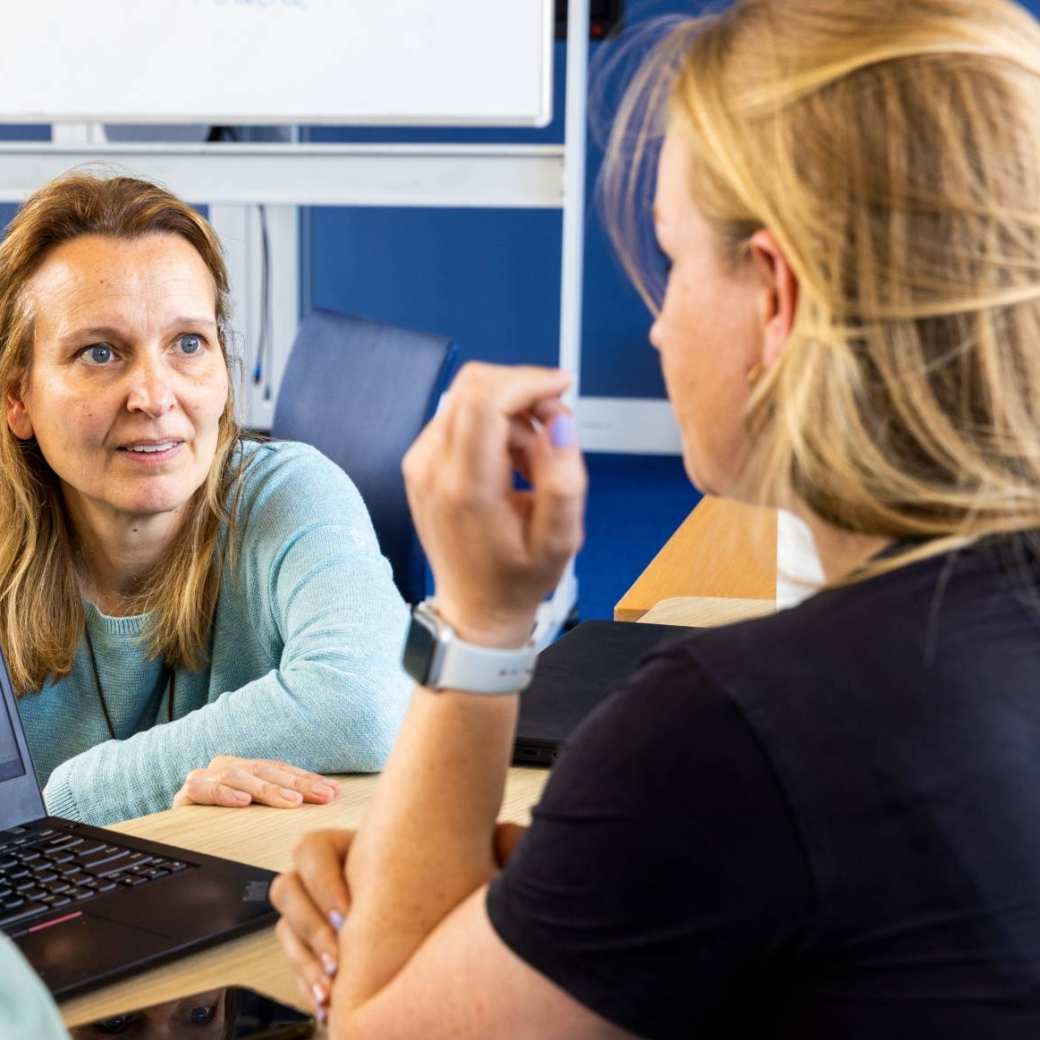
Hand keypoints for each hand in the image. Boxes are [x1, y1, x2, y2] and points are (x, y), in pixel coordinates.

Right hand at [171, 756, 338, 808]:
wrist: (172, 829)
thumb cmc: (221, 818)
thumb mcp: (255, 805)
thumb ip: (282, 797)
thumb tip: (331, 795)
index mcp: (246, 767)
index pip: (282, 770)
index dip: (308, 780)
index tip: (334, 792)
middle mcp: (227, 766)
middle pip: (267, 772)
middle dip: (298, 785)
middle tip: (322, 797)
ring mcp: (206, 777)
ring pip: (241, 777)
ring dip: (268, 790)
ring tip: (291, 802)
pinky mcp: (187, 793)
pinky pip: (206, 791)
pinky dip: (225, 794)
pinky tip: (243, 802)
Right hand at [271, 822, 527, 1021]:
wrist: (437, 924)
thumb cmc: (453, 879)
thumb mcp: (460, 858)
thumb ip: (478, 843)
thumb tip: (511, 833)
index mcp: (352, 844)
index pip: (311, 849)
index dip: (325, 881)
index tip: (352, 914)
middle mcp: (329, 876)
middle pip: (288, 888)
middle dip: (311, 927)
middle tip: (341, 957)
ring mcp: (319, 912)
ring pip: (286, 927)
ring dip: (304, 958)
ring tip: (332, 987)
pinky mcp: (318, 949)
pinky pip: (295, 961)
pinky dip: (306, 981)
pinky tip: (330, 1001)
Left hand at [402, 363, 585, 646]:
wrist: (474, 607)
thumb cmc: (515, 579)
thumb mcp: (560, 541)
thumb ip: (566, 480)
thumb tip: (561, 424)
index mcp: (466, 488)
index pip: (486, 400)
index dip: (529, 381)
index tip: (562, 387)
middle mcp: (432, 468)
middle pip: (474, 386)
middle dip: (524, 391)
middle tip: (555, 425)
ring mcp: (419, 463)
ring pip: (468, 398)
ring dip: (512, 415)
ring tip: (534, 464)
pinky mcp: (419, 461)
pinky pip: (459, 417)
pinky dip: (493, 426)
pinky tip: (512, 464)